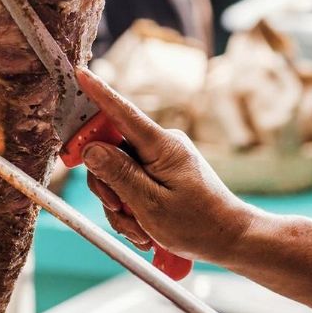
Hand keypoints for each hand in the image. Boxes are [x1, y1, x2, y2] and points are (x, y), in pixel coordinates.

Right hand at [76, 67, 256, 263]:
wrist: (231, 239)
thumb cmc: (199, 224)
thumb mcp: (152, 205)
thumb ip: (119, 174)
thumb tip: (91, 149)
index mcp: (162, 146)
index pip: (123, 113)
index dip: (98, 93)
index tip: (80, 74)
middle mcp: (160, 145)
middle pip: (110, 150)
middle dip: (106, 184)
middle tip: (117, 210)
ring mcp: (160, 158)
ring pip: (116, 171)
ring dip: (118, 204)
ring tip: (138, 230)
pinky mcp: (160, 172)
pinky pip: (128, 183)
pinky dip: (128, 207)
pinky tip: (142, 227)